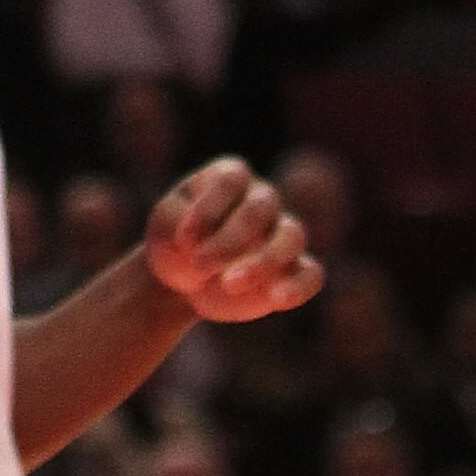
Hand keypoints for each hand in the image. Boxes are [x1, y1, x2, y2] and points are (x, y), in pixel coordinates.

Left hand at [141, 159, 322, 325]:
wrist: (186, 279)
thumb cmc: (175, 243)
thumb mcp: (163, 226)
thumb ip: (178, 221)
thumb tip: (201, 237)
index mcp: (229, 176)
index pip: (232, 179)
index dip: (209, 208)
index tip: (183, 240)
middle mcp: (261, 197)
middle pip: (261, 207)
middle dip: (230, 240)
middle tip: (199, 266)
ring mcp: (281, 232)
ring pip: (291, 236)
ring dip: (263, 262)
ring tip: (228, 285)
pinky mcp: (292, 271)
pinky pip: (311, 274)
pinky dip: (299, 286)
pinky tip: (276, 299)